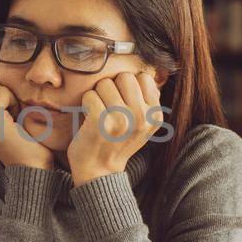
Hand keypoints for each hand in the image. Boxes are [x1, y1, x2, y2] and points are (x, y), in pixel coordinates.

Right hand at [0, 79, 53, 170]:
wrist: (35, 169)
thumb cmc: (29, 145)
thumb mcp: (7, 122)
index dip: (2, 94)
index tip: (12, 115)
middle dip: (4, 93)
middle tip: (14, 115)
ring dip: (8, 97)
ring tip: (15, 118)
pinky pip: (1, 93)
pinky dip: (13, 101)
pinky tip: (17, 119)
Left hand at [68, 72, 162, 186]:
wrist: (99, 171)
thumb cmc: (117, 141)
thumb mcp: (142, 123)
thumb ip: (145, 99)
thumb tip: (143, 70)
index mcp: (155, 115)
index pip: (143, 77)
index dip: (128, 86)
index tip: (123, 102)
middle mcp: (142, 117)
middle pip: (124, 76)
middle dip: (112, 87)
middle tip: (109, 107)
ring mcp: (122, 120)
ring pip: (105, 83)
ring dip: (98, 95)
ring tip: (100, 113)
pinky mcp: (101, 123)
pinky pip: (90, 95)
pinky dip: (86, 103)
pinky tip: (90, 117)